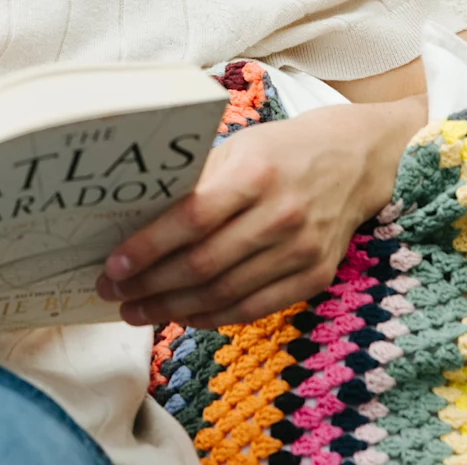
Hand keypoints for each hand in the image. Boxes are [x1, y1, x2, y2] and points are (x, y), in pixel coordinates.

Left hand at [94, 97, 422, 328]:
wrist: (353, 161)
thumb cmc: (279, 152)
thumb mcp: (235, 149)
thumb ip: (194, 183)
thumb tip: (134, 218)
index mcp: (255, 174)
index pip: (191, 220)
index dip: (148, 247)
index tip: (113, 264)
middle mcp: (281, 215)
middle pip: (203, 263)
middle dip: (150, 285)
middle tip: (113, 292)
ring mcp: (301, 250)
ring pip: (225, 293)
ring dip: (173, 308)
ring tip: (136, 311)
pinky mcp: (315, 276)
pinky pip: (254, 308)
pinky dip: (213, 317)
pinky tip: (182, 316)